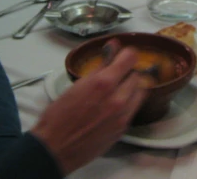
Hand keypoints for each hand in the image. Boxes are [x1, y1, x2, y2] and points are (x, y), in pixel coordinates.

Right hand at [30, 47, 147, 175]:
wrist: (56, 149)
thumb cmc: (59, 115)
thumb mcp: (77, 85)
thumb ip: (99, 67)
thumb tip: (112, 48)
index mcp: (104, 83)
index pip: (130, 58)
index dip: (127, 53)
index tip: (123, 54)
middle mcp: (118, 99)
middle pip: (137, 75)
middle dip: (128, 71)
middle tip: (117, 73)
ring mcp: (123, 116)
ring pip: (140, 92)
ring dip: (132, 87)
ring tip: (119, 89)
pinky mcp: (123, 129)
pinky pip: (133, 109)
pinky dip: (129, 103)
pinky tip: (115, 105)